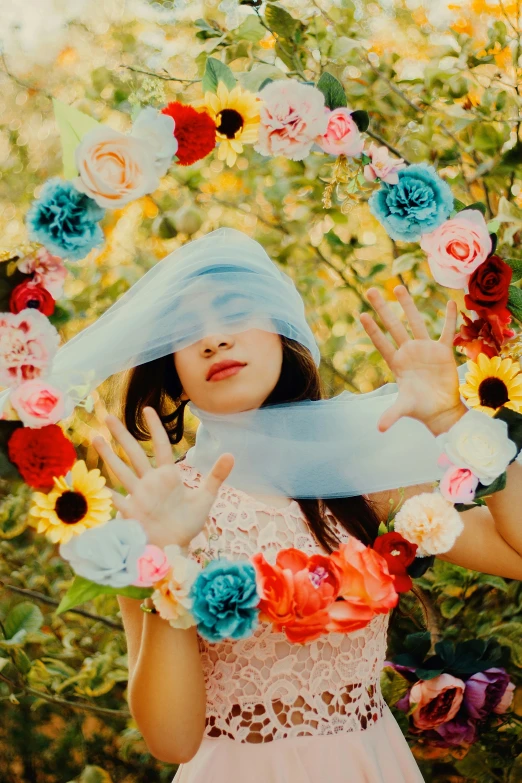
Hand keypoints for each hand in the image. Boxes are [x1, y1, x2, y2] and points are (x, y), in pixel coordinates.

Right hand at [92, 407, 233, 548]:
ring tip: (95, 437)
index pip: (160, 446)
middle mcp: (150, 482)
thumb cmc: (186, 523)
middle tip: (108, 416)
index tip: (147, 409)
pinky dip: (107, 492)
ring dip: (108, 455)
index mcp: (167, 475)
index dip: (155, 428)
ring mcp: (138, 496)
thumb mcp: (205, 498)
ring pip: (121, 471)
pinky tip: (96, 482)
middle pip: (134, 453)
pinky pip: (117, 499)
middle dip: (122, 435)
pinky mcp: (132, 513)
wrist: (175, 547)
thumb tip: (231, 454)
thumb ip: (216, 476)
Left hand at [360, 285, 466, 434]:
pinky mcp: (444, 351)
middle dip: (382, 309)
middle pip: (394, 326)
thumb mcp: (405, 409)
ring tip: (398, 286)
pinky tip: (450, 302)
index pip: (381, 343)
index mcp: (397, 363)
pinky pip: (447, 331)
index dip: (372, 330)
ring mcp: (426, 349)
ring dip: (408, 305)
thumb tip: (379, 429)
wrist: (441, 410)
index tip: (361, 314)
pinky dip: (449, 318)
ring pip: (416, 322)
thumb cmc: (421, 408)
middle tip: (370, 290)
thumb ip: (392, 415)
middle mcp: (409, 352)